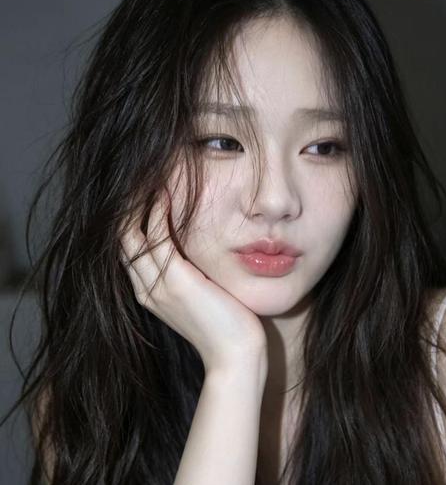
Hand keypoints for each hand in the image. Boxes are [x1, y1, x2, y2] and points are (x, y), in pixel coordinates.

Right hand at [119, 195, 267, 374]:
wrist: (235, 354)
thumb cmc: (226, 324)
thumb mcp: (200, 296)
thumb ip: (189, 276)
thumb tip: (195, 254)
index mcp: (151, 293)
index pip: (130, 250)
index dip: (131, 222)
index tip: (142, 195)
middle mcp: (146, 289)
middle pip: (122, 240)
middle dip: (127, 209)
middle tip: (139, 180)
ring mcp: (157, 286)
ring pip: (131, 236)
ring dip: (137, 205)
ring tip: (147, 179)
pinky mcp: (175, 281)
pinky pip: (156, 238)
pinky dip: (156, 214)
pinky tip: (165, 194)